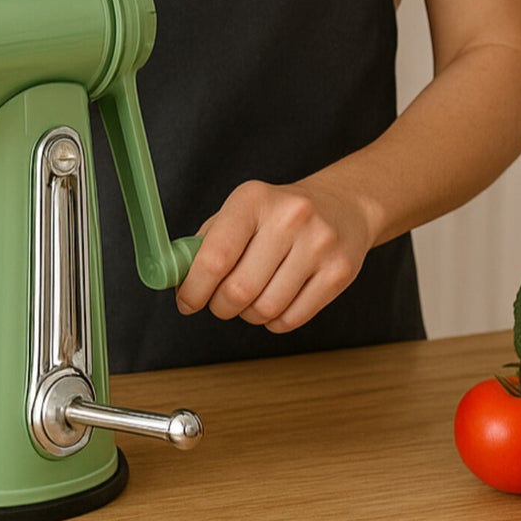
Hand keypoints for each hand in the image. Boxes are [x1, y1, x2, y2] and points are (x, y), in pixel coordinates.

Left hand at [174, 178, 375, 332]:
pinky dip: (274, 321)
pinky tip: (276, 300)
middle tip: (220, 302)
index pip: (215, 257)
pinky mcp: (339, 272)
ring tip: (252, 297)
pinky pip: (292, 319)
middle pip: (239, 290)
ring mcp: (318, 245)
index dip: (194, 289)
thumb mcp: (241, 211)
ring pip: (265, 309)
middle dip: (220, 306)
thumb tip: (178, 281)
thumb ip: (206, 244)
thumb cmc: (279, 213)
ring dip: (249, 314)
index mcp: (254, 198)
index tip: (187, 302)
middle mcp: (289, 218)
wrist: (342, 205)